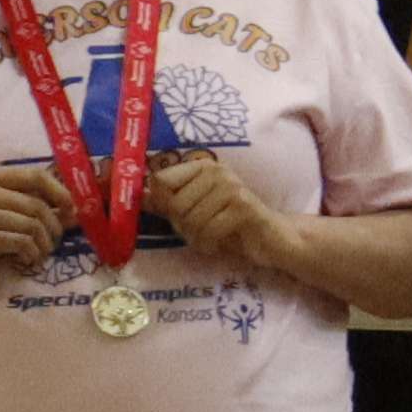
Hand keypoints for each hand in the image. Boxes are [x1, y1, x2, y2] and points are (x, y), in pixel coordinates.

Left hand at [143, 147, 291, 270]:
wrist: (272, 239)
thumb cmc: (231, 225)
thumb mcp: (195, 211)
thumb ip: (168, 203)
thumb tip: (139, 197)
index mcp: (202, 167)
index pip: (161, 180)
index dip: (164, 204)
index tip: (179, 216)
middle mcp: (216, 170)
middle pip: (173, 204)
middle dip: (183, 226)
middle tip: (201, 232)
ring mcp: (231, 187)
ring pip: (189, 219)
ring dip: (197, 238)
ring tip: (212, 238)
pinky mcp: (243, 206)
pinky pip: (208, 230)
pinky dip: (209, 244)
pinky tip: (220, 244)